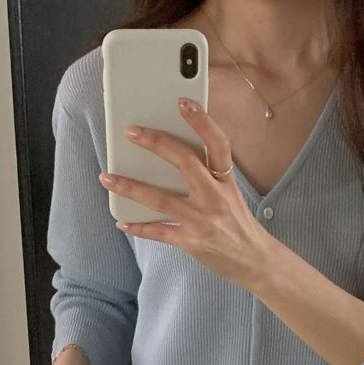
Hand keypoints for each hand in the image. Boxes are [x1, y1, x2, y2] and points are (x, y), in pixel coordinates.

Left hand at [98, 97, 269, 289]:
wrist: (256, 261)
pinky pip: (159, 232)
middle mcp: (215, 197)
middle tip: (131, 131)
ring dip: (130, 187)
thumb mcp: (232, 195)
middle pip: (185, 162)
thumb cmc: (239, 225)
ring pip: (161, 199)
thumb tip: (171, 158)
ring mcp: (202, 220)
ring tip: (107, 177)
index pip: (218, 144)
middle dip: (156, 143)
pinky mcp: (192, 242)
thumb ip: (209, 177)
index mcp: (227, 182)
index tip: (183, 102)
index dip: (202, 121)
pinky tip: (122, 221)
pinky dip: (138, 226)